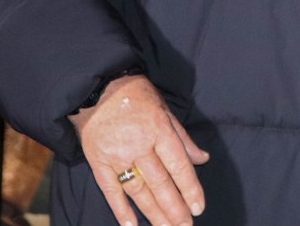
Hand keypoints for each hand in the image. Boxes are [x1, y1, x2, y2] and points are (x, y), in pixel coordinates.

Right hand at [71, 74, 209, 225]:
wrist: (96, 87)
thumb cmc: (137, 95)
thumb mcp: (165, 110)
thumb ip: (183, 138)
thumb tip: (203, 159)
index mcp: (159, 130)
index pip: (178, 166)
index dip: (190, 188)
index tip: (199, 208)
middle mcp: (138, 145)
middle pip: (160, 182)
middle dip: (174, 208)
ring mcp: (116, 155)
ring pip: (138, 190)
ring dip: (153, 213)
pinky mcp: (97, 161)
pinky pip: (110, 189)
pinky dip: (120, 209)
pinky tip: (131, 225)